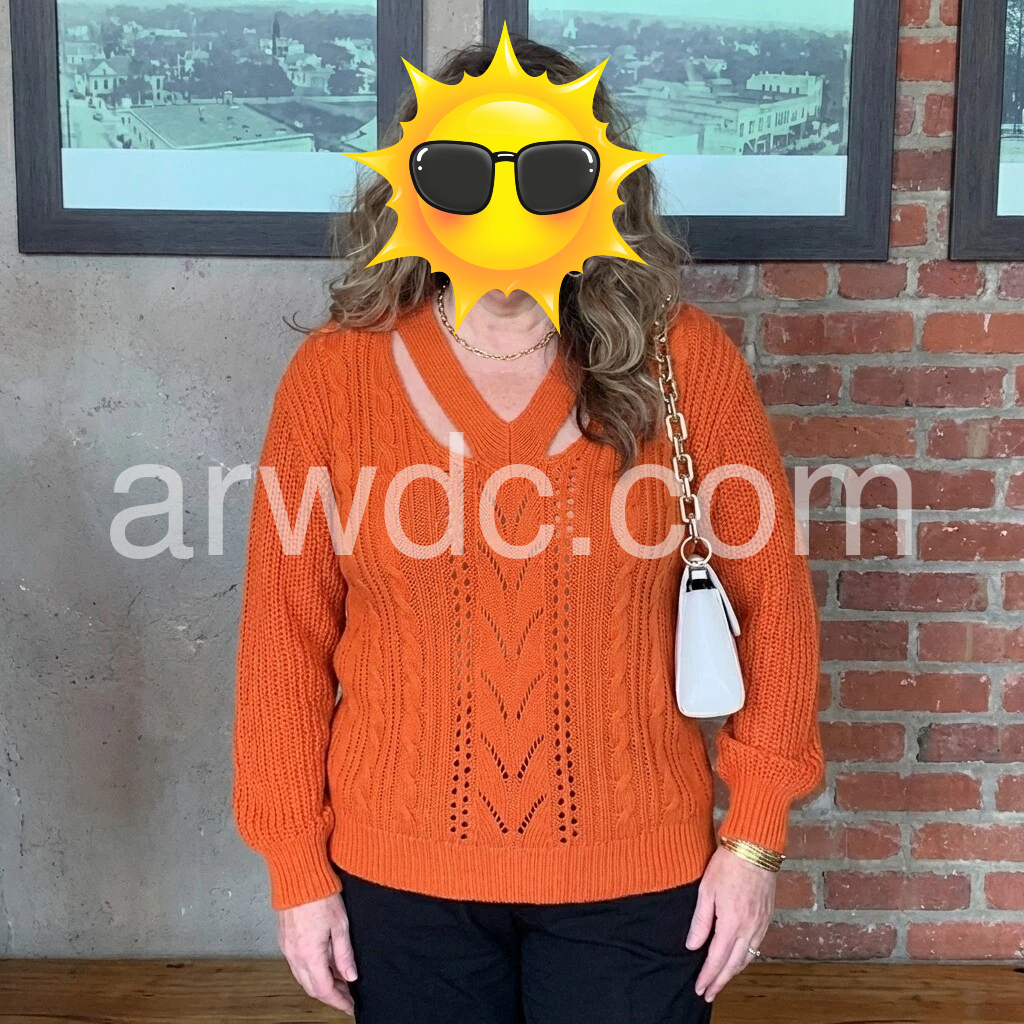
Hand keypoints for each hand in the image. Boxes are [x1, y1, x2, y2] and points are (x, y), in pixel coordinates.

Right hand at [278, 891, 357, 1013]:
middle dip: (331, 995)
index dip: (339, 1001)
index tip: (350, 1006)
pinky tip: (324, 965)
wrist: (298, 875)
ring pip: (303, 978)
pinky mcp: (285, 940)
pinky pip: (297, 965)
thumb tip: (350, 976)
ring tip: (340, 980)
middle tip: (348, 995)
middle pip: (312, 988)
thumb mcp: (340, 925)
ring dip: (320, 983)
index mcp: (309, 955)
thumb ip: (344, 954)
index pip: (325, 989)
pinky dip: (311, 971)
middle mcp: (295, 956)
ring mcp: (287, 948)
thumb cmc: (320, 894)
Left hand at [684, 845, 775, 1001]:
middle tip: (708, 994)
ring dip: (734, 972)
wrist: (756, 847)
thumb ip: (700, 921)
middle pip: (734, 964)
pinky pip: (757, 946)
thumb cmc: (728, 864)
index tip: (700, 989)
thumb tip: (692, 946)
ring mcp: (761, 924)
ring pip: (748, 957)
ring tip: (721, 980)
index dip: (708, 976)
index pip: (717, 959)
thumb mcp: (706, 890)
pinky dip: (746, 958)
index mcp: (732, 923)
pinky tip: (739, 959)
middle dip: (720, 981)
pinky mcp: (767, 917)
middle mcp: (750, 928)